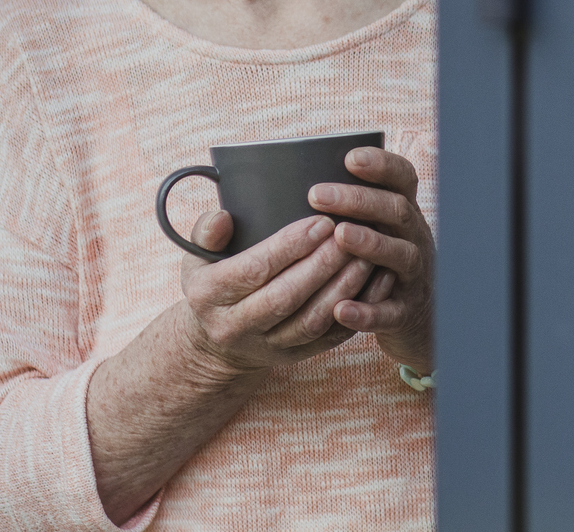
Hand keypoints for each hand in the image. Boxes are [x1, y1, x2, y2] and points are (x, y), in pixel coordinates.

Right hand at [173, 209, 375, 380]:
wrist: (218, 342)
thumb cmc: (214, 284)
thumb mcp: (198, 258)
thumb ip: (206, 233)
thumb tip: (221, 217)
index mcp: (208, 296)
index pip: (253, 270)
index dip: (289, 247)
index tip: (321, 222)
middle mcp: (235, 326)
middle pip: (285, 297)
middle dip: (322, 265)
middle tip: (350, 235)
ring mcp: (267, 346)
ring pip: (311, 321)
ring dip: (343, 288)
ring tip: (366, 255)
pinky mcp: (295, 355)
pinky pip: (330, 337)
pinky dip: (357, 310)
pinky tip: (376, 282)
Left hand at [309, 146, 434, 371]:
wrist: (413, 319)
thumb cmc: (376, 265)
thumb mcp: (375, 231)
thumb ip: (348, 211)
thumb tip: (292, 185)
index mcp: (403, 215)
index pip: (402, 179)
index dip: (381, 165)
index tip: (350, 157)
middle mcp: (414, 239)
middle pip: (396, 211)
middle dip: (360, 200)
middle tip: (317, 194)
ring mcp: (414, 276)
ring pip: (401, 255)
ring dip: (371, 243)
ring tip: (339, 235)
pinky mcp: (406, 314)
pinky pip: (389, 313)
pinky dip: (367, 311)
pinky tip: (340, 309)